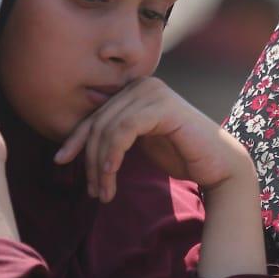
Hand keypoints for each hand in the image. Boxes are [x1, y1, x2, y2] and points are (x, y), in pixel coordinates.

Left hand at [54, 77, 252, 200]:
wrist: (218, 164)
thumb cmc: (180, 154)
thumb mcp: (139, 141)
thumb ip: (116, 132)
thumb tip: (79, 137)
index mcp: (136, 89)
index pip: (95, 114)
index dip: (75, 139)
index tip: (60, 161)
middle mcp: (144, 85)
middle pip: (99, 122)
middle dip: (89, 160)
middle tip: (93, 190)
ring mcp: (154, 93)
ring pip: (109, 129)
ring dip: (100, 165)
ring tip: (104, 192)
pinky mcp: (163, 107)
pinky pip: (125, 130)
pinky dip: (113, 154)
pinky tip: (111, 174)